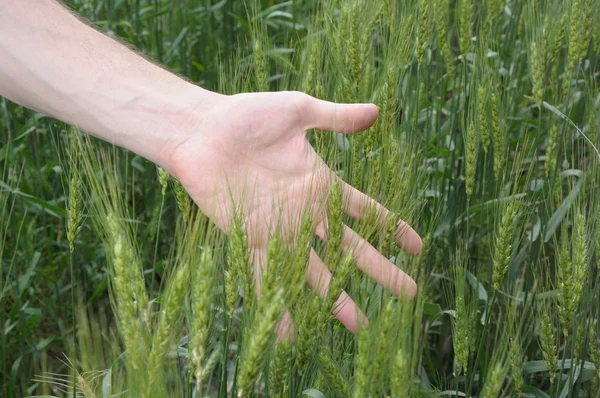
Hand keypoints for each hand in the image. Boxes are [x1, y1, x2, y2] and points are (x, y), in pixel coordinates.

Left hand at [166, 91, 422, 332]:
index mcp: (320, 184)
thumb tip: (377, 112)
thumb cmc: (246, 116)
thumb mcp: (298, 111)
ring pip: (314, 272)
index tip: (416, 247)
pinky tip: (291, 334)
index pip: (366, 211)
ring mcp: (279, 230)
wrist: (200, 132)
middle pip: (350, 248)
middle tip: (408, 293)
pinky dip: (277, 306)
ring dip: (334, 299)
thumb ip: (336, 118)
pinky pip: (266, 279)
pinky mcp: (249, 240)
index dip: (391, 227)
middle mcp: (305, 213)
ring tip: (356, 325)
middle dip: (379, 270)